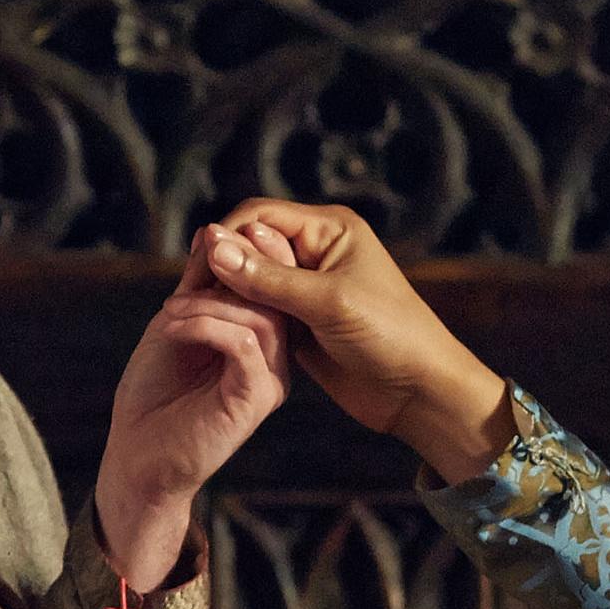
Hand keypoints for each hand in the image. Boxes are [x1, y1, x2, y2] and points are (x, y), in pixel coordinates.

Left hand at [90, 226, 293, 587]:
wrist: (138, 457)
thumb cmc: (153, 393)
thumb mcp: (174, 323)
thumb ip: (197, 283)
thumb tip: (211, 228)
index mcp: (261, 339)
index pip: (272, 285)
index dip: (252, 251)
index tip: (215, 231)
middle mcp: (274, 359)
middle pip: (275, 296)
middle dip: (238, 266)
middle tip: (205, 249)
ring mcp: (269, 380)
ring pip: (262, 318)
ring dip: (209, 302)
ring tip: (170, 311)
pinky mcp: (254, 399)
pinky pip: (246, 345)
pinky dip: (208, 325)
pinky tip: (175, 327)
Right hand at [193, 200, 511, 482]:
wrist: (418, 392)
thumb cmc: (389, 336)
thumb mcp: (327, 303)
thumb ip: (268, 277)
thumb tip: (213, 244)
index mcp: (329, 229)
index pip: (259, 215)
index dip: (225, 237)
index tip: (197, 269)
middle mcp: (315, 251)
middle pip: (250, 244)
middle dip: (221, 266)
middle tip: (191, 296)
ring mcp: (305, 288)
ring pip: (249, 280)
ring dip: (227, 295)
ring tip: (198, 315)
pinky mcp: (298, 322)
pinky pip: (257, 311)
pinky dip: (239, 318)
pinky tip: (218, 331)